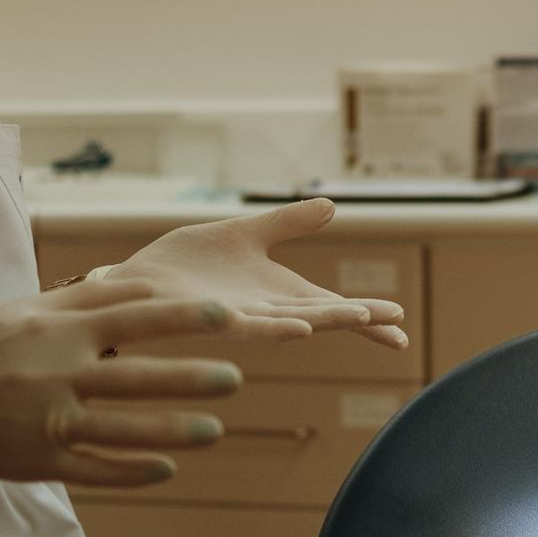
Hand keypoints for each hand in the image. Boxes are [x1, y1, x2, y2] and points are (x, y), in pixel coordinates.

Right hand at [0, 279, 264, 485]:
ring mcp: (47, 423)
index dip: (185, 318)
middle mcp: (57, 376)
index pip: (135, 319)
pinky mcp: (35, 462)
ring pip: (125, 430)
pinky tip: (167, 470)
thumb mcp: (22, 312)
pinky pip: (95, 470)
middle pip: (140, 379)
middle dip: (194, 379)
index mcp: (56, 333)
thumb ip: (82, 302)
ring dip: (176, 431)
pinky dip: (134, 472)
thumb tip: (140, 286)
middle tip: (236, 378)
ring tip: (216, 429)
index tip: (228, 316)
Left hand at [102, 199, 408, 349]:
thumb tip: (332, 207)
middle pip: (322, 315)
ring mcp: (241, 317)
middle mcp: (266, 310)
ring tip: (359, 318)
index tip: (401, 322)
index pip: (331, 304)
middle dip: (358, 319)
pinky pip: (249, 326)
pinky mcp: (212, 318)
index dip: (366, 315)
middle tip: (396, 325)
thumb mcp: (247, 234)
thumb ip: (288, 223)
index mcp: (278, 292)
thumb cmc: (187, 264)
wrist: (136, 281)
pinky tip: (300, 329)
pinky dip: (276, 329)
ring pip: (292, 322)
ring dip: (325, 321)